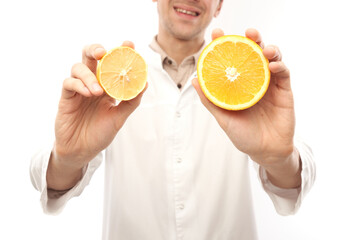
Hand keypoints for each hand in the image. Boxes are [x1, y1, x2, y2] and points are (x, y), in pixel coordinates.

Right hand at [54, 41, 146, 169]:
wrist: (82, 151)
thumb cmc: (100, 133)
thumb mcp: (119, 118)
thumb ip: (130, 102)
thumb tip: (144, 84)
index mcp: (107, 86)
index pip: (112, 64)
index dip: (119, 52)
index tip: (128, 44)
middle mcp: (92, 83)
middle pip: (90, 57)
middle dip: (96, 49)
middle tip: (103, 53)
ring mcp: (78, 89)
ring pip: (78, 67)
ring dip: (89, 75)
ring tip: (98, 91)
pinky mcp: (66, 97)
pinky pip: (69, 83)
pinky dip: (79, 84)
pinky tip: (88, 93)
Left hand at [193, 28, 299, 186]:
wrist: (265, 152)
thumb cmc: (244, 135)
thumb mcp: (224, 118)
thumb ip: (210, 100)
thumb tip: (194, 80)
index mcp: (239, 84)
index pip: (232, 60)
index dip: (225, 45)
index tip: (216, 33)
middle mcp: (254, 80)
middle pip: (253, 53)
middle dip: (251, 39)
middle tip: (246, 32)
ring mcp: (270, 84)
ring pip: (271, 58)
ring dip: (268, 48)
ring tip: (261, 46)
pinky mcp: (284, 90)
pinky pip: (284, 73)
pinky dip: (280, 66)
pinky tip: (273, 65)